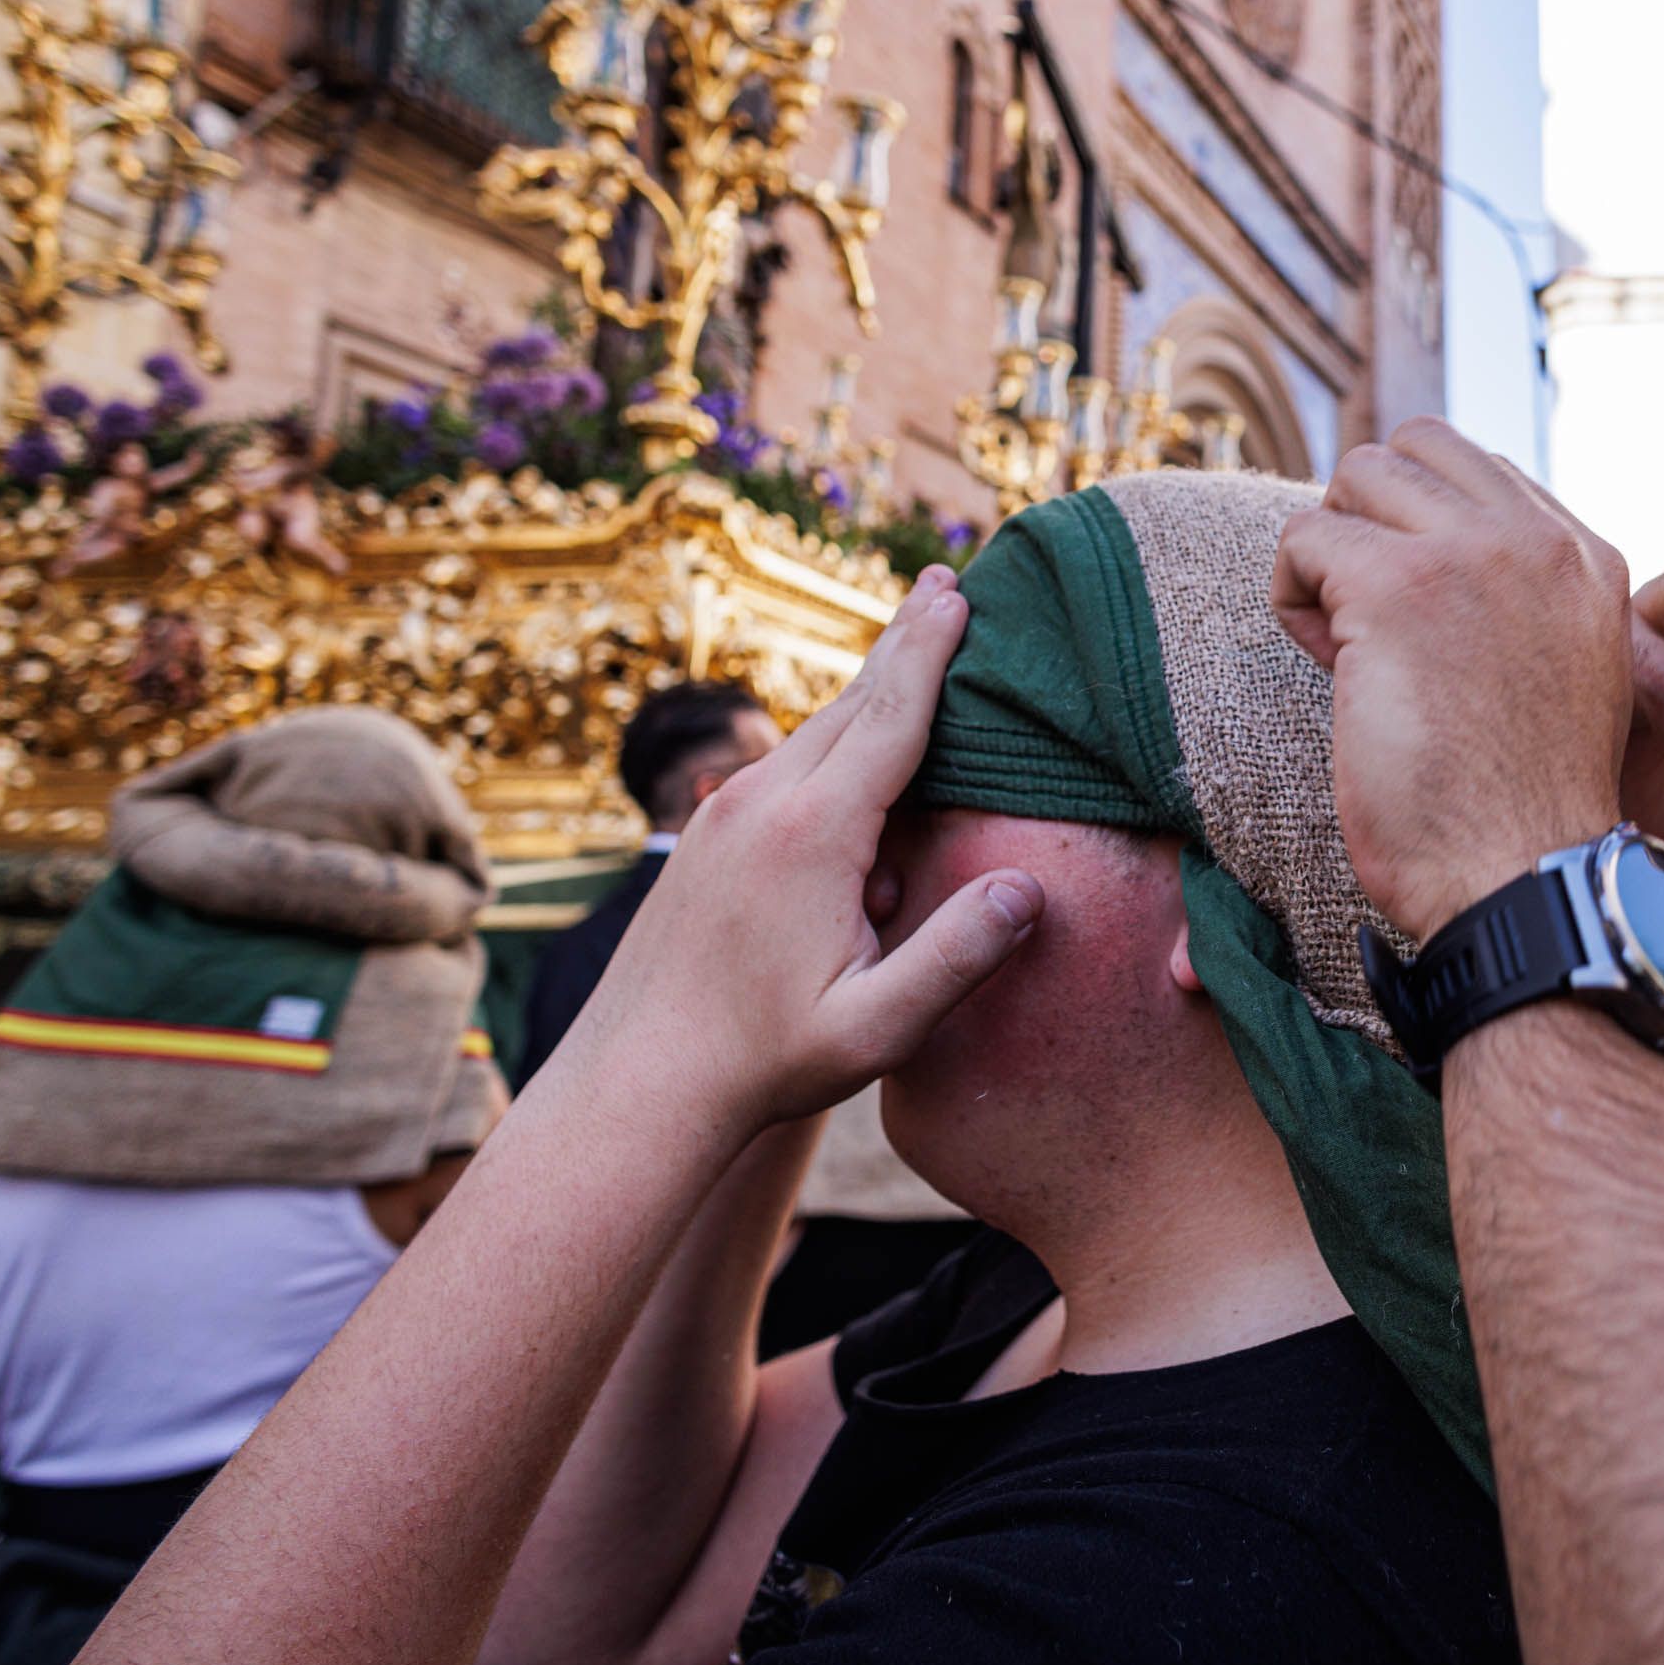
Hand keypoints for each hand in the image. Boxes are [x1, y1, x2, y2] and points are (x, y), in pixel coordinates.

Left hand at [569, 566, 1044, 1132]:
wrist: (636, 1081)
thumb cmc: (763, 1063)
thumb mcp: (874, 1030)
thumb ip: (954, 959)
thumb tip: (1027, 887)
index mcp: (811, 833)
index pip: (891, 718)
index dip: (931, 651)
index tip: (959, 591)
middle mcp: (761, 802)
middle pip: (852, 703)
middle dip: (904, 642)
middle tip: (948, 583)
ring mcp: (724, 814)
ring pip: (814, 732)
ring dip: (870, 689)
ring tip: (913, 646)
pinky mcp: (706, 835)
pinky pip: (784, 765)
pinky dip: (833, 737)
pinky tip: (854, 749)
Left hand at [1272, 419, 1631, 943]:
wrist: (1519, 879)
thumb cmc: (1519, 811)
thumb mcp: (1556, 675)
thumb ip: (1514, 603)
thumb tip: (1406, 551)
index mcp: (1585, 558)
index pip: (1480, 470)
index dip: (1424, 530)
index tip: (1419, 620)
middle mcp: (1540, 540)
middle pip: (1416, 446)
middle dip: (1372, 517)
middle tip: (1367, 612)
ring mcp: (1473, 553)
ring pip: (1358, 475)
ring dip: (1331, 551)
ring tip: (1345, 639)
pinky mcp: (1399, 587)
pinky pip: (1304, 538)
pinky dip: (1293, 598)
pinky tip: (1329, 665)